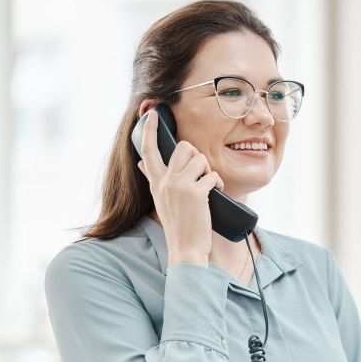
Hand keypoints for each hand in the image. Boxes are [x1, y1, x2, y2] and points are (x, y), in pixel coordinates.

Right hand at [137, 109, 223, 266]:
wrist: (185, 247)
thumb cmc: (178, 224)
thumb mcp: (159, 199)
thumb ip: (152, 178)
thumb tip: (141, 162)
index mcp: (155, 181)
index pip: (147, 149)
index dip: (149, 129)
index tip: (152, 114)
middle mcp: (165, 181)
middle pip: (183, 147)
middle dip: (197, 156)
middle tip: (202, 172)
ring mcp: (179, 186)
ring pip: (200, 158)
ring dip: (209, 170)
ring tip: (209, 185)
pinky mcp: (196, 193)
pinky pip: (213, 175)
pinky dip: (219, 183)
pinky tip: (217, 192)